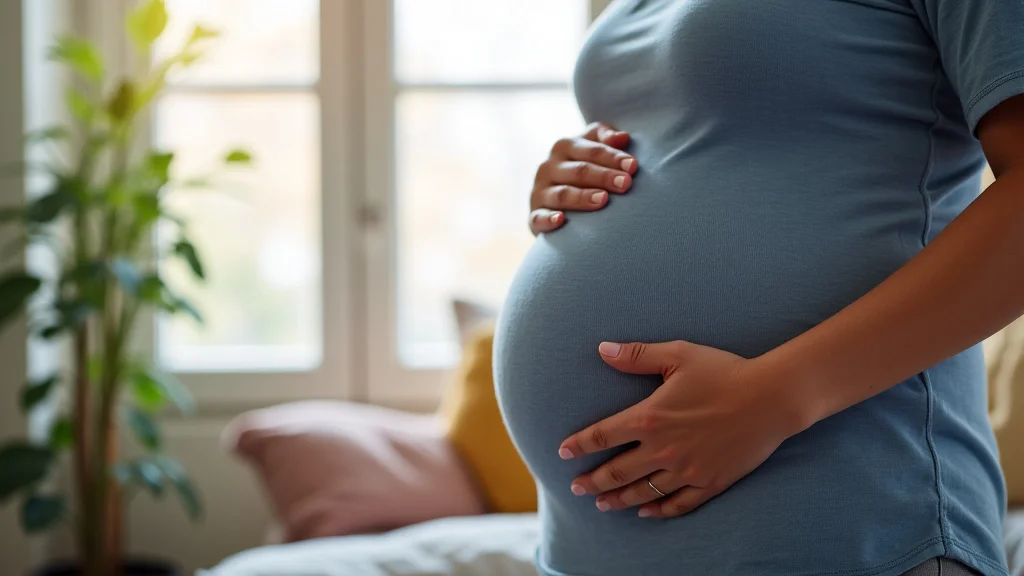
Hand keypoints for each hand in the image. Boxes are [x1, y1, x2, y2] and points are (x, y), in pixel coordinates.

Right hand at [529, 122, 637, 234]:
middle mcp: (548, 167)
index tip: (633, 166)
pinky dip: (548, 219)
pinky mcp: (534, 214)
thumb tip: (623, 137)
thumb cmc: (583, 170)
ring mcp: (539, 191)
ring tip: (603, 200)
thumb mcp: (592, 148)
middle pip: (579, 171)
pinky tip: (561, 220)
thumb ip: (605, 139)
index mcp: (565, 147)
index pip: (592, 150)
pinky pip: (538, 217)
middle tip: (625, 184)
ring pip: (562, 194)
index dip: (613, 157)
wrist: (555, 200)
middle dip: (603, 176)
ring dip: (582, 197)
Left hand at [558, 341, 804, 517]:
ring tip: (602, 504)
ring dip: (618, 500)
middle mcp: (663, 449)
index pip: (602, 436)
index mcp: (650, 418)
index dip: (579, 446)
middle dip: (592, 481)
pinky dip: (659, 511)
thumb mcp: (678, 355)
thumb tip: (602, 349)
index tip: (563, 453)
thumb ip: (637, 355)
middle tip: (575, 488)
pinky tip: (646, 513)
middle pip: (617, 472)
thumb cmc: (724, 371)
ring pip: (643, 492)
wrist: (771, 398)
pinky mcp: (710, 482)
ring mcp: (687, 470)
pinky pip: (678, 503)